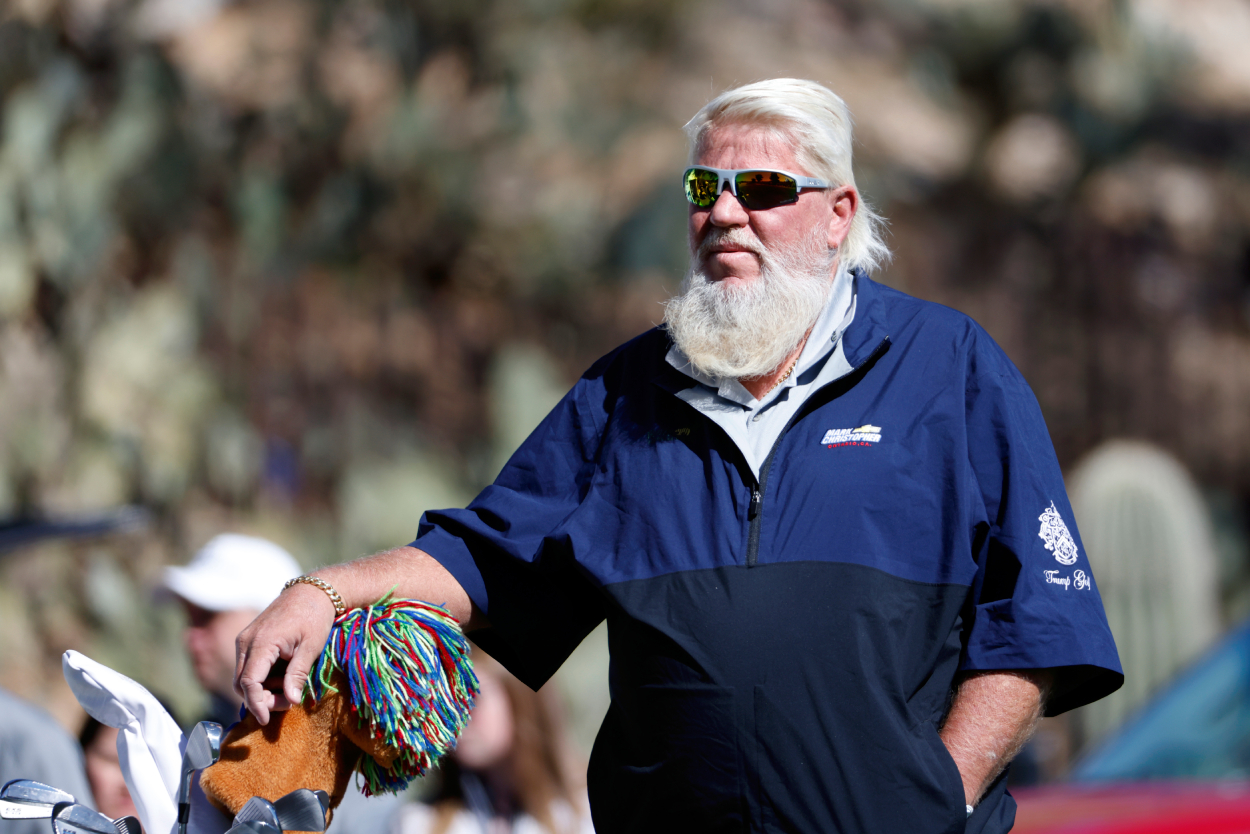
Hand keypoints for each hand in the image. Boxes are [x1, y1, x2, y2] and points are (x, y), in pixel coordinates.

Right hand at [234, 582, 337, 724]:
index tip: (266, 721)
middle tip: (288, 702)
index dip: (256, 704)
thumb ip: (297, 674)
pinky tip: (282, 676)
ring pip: (242, 676)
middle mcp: (246, 641)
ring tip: (290, 687)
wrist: (312, 591)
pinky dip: (261, 677)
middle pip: (241, 683)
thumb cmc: (315, 617)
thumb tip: (292, 701)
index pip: (249, 683)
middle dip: (260, 699)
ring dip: (261, 689)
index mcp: (261, 643)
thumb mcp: (311, 647)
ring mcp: (245, 639)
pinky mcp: (249, 639)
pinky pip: (247, 665)